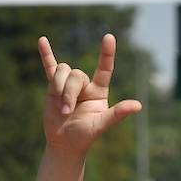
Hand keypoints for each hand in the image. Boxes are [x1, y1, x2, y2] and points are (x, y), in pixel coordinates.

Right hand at [37, 33, 142, 156]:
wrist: (64, 143)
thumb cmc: (84, 136)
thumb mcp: (101, 125)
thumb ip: (117, 113)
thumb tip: (138, 106)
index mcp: (99, 91)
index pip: (105, 69)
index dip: (107, 53)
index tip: (109, 37)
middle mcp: (85, 84)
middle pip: (75, 75)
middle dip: (68, 92)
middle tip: (66, 111)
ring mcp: (69, 84)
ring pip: (62, 71)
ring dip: (58, 88)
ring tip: (59, 108)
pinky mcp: (53, 87)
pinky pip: (50, 67)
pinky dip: (46, 55)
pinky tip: (42, 40)